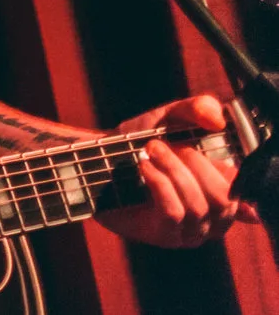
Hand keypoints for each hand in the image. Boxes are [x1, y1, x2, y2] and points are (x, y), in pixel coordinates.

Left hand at [101, 94, 251, 248]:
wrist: (99, 158)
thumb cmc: (141, 141)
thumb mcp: (171, 117)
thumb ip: (197, 108)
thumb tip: (217, 119)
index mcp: (226, 192)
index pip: (245, 188)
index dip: (228, 167)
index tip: (200, 144)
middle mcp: (216, 218)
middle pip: (224, 198)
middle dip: (193, 164)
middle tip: (162, 144)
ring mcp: (192, 231)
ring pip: (198, 206)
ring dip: (171, 171)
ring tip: (149, 152)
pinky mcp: (166, 236)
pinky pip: (174, 213)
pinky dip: (159, 185)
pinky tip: (144, 168)